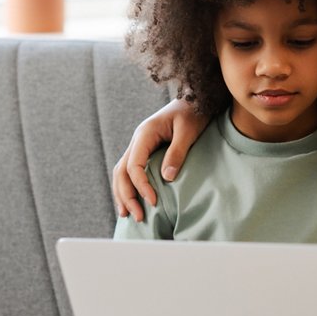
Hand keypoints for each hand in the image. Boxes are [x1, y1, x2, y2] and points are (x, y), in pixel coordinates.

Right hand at [112, 99, 208, 220]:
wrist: (195, 98)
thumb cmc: (193, 112)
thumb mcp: (188, 131)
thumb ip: (177, 152)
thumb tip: (167, 178)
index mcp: (145, 133)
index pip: (134, 165)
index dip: (141, 186)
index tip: (153, 202)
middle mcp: (138, 140)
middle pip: (122, 172)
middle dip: (127, 196)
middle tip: (138, 216)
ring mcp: (139, 145)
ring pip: (121, 173)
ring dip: (123, 194)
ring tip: (127, 215)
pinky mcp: (145, 150)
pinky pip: (129, 171)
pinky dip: (128, 187)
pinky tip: (132, 201)